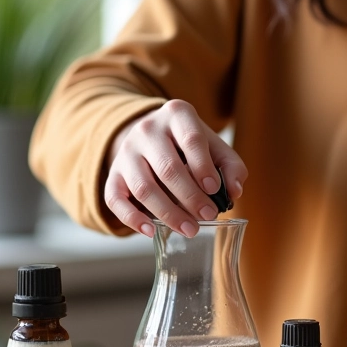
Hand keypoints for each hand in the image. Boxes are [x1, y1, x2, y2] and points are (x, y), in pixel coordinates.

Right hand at [104, 99, 246, 237]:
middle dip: (190, 197)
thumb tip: (234, 191)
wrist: (152, 135)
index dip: (203, 167)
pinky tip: (151, 231)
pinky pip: (115, 199)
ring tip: (190, 229)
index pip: (191, 140)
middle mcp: (147, 129)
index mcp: (176, 114)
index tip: (215, 190)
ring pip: (144, 188)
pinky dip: (132, 219)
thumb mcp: (214, 146)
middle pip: (168, 168)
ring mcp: (126, 152)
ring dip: (168, 213)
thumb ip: (230, 166)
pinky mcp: (113, 174)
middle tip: (208, 215)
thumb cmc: (189, 144)